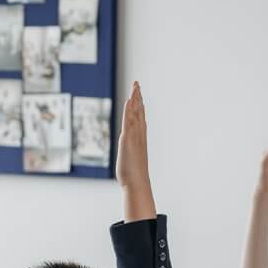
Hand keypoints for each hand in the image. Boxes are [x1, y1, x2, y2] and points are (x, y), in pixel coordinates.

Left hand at [116, 81, 149, 198]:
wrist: (137, 183)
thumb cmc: (134, 175)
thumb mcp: (132, 161)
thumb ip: (132, 154)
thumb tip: (131, 155)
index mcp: (139, 138)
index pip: (139, 118)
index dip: (139, 105)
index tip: (138, 95)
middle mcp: (138, 135)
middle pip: (139, 112)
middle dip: (138, 97)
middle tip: (137, 84)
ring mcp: (134, 137)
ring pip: (135, 114)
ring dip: (135, 100)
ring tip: (135, 87)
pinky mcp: (127, 140)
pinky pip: (129, 122)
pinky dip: (129, 111)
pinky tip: (129, 102)